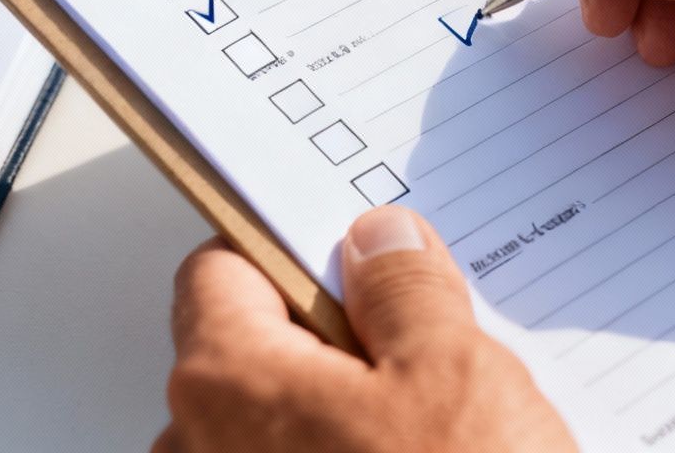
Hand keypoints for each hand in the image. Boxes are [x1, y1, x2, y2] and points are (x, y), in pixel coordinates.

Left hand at [157, 207, 574, 452]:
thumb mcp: (454, 369)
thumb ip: (404, 289)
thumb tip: (378, 242)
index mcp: (224, 381)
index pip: (220, 271)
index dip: (290, 250)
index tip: (348, 252)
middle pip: (249, 355)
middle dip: (329, 345)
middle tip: (420, 351)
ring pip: (276, 433)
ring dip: (342, 422)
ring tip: (438, 436)